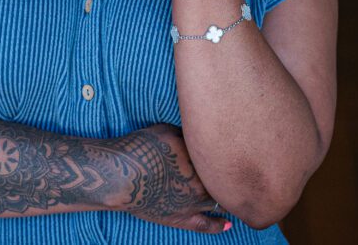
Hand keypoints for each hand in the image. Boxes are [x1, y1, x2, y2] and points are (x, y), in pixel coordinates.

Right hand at [109, 123, 229, 234]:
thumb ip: (187, 137)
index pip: (222, 157)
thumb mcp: (167, 131)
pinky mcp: (182, 218)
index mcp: (202, 159)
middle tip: (235, 174)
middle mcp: (204, 182)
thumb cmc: (141, 148)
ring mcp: (194, 202)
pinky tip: (228, 225)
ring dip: (228, 199)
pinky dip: (218, 225)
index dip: (225, 154)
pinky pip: (206, 225)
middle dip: (230, 177)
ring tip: (234, 197)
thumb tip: (198, 139)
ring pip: (220, 202)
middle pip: (226, 181)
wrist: (123, 176)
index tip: (227, 152)